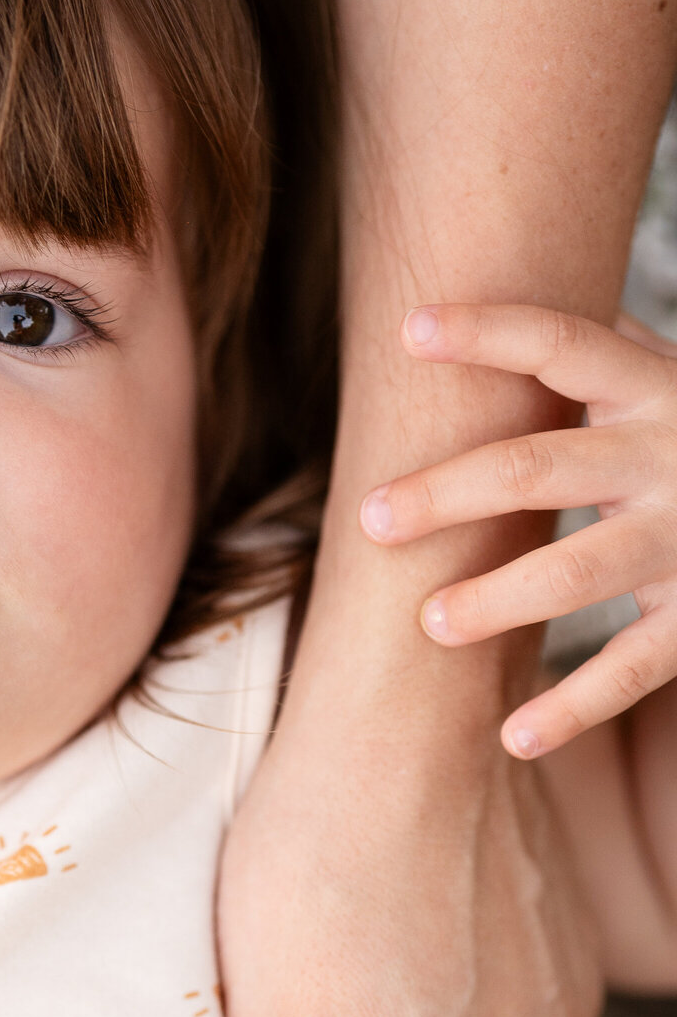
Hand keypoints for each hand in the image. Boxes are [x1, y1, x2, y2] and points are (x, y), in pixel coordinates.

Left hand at [360, 303, 676, 755]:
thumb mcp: (669, 379)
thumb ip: (602, 349)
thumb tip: (499, 282)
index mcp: (653, 387)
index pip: (562, 344)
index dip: (488, 332)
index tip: (410, 328)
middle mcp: (670, 456)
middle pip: (541, 466)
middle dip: (451, 491)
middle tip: (369, 517)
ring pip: (581, 571)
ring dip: (500, 599)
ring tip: (430, 623)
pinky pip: (634, 669)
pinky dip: (573, 708)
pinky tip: (511, 735)